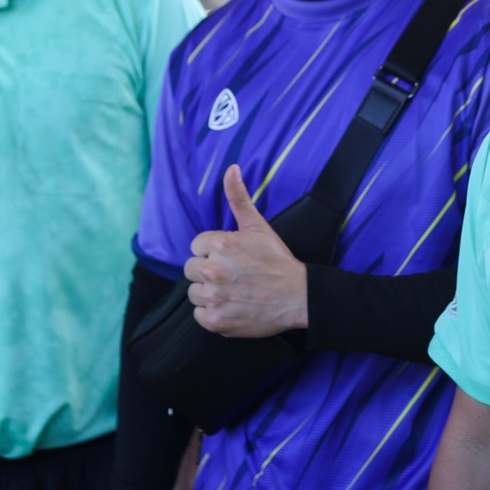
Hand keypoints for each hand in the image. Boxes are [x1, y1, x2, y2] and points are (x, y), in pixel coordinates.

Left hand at [183, 167, 307, 337]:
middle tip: (234, 275)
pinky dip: (213, 313)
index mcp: (220, 244)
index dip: (214, 252)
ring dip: (209, 293)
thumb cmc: (277, 260)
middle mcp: (213, 270)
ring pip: (194, 293)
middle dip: (209, 271)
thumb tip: (231, 167)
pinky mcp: (216, 321)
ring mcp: (214, 297)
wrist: (298, 296)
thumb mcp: (258, 225)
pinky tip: (233, 305)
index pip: (197, 247)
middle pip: (191, 270)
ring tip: (234, 290)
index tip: (233, 258)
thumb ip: (238, 197)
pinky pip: (199, 315)